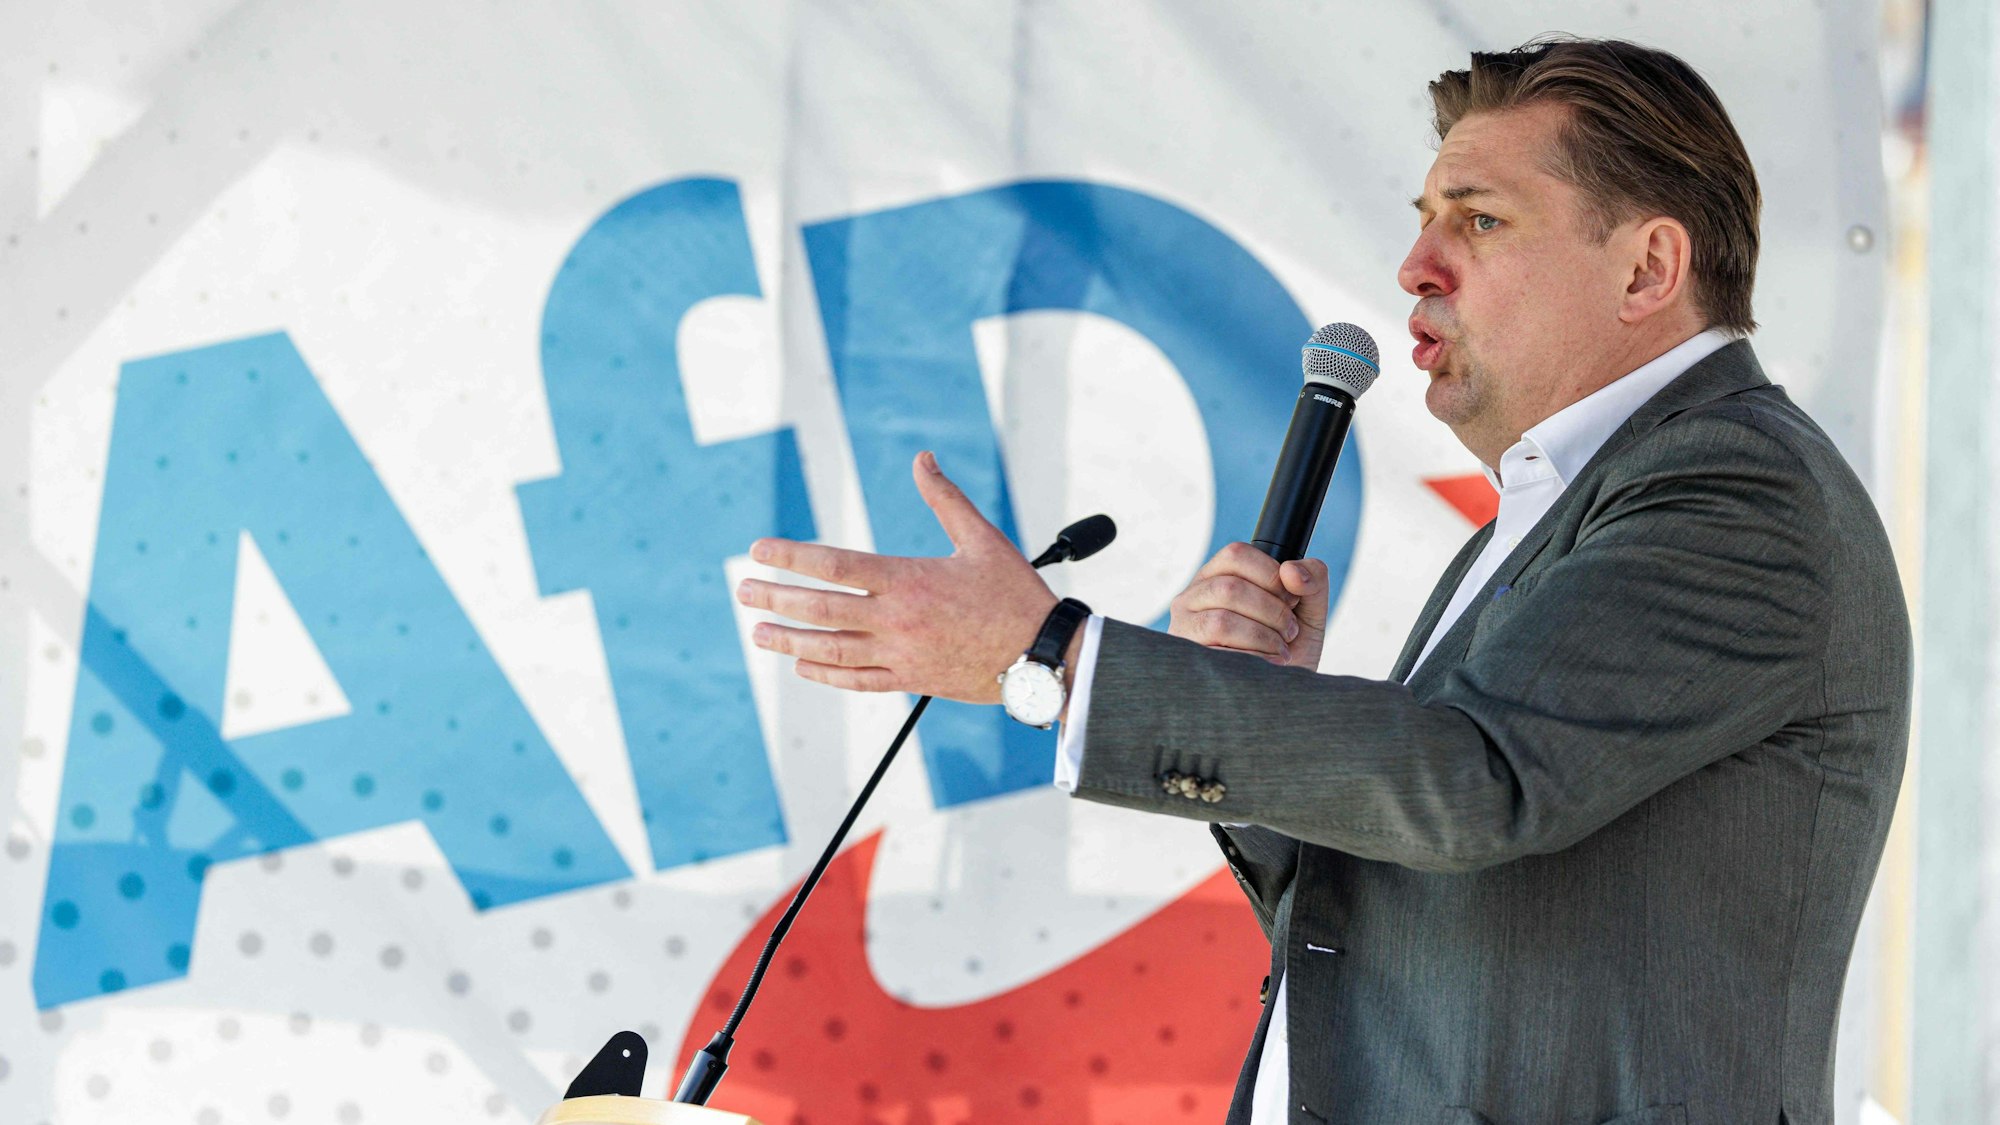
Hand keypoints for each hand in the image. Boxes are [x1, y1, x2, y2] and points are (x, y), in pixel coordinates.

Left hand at [737, 451, 1057, 703]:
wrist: (1045, 655)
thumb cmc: (1015, 594)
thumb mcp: (982, 538)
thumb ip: (945, 498)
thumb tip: (922, 458)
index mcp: (909, 580)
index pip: (834, 566)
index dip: (791, 557)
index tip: (759, 551)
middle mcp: (897, 620)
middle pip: (820, 610)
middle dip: (775, 599)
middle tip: (742, 592)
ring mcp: (901, 655)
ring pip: (830, 652)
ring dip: (789, 642)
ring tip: (760, 632)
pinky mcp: (912, 682)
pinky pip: (857, 681)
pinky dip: (825, 674)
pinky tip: (803, 666)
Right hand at [1168, 542, 1328, 668]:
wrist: (1277, 698)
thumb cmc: (1287, 650)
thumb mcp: (1309, 611)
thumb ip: (1312, 580)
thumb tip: (1291, 572)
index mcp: (1216, 577)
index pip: (1236, 554)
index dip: (1270, 574)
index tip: (1290, 599)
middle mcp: (1192, 599)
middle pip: (1230, 588)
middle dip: (1272, 612)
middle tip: (1290, 631)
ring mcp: (1184, 630)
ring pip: (1222, 622)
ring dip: (1263, 637)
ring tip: (1280, 650)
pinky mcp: (1188, 662)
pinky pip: (1220, 655)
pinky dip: (1255, 660)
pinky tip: (1269, 666)